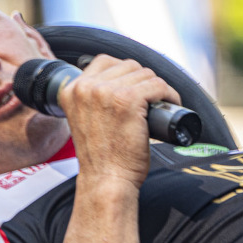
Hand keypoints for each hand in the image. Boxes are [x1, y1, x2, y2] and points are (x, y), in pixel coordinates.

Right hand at [56, 55, 180, 189]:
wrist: (106, 180)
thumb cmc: (101, 157)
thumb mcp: (85, 120)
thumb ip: (92, 100)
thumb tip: (118, 83)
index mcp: (71, 90)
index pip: (104, 62)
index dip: (125, 73)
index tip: (136, 87)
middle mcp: (86, 87)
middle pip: (128, 66)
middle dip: (143, 81)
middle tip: (151, 101)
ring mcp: (106, 92)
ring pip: (145, 74)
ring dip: (158, 88)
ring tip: (160, 105)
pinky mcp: (128, 100)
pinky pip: (158, 85)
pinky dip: (169, 94)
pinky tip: (171, 104)